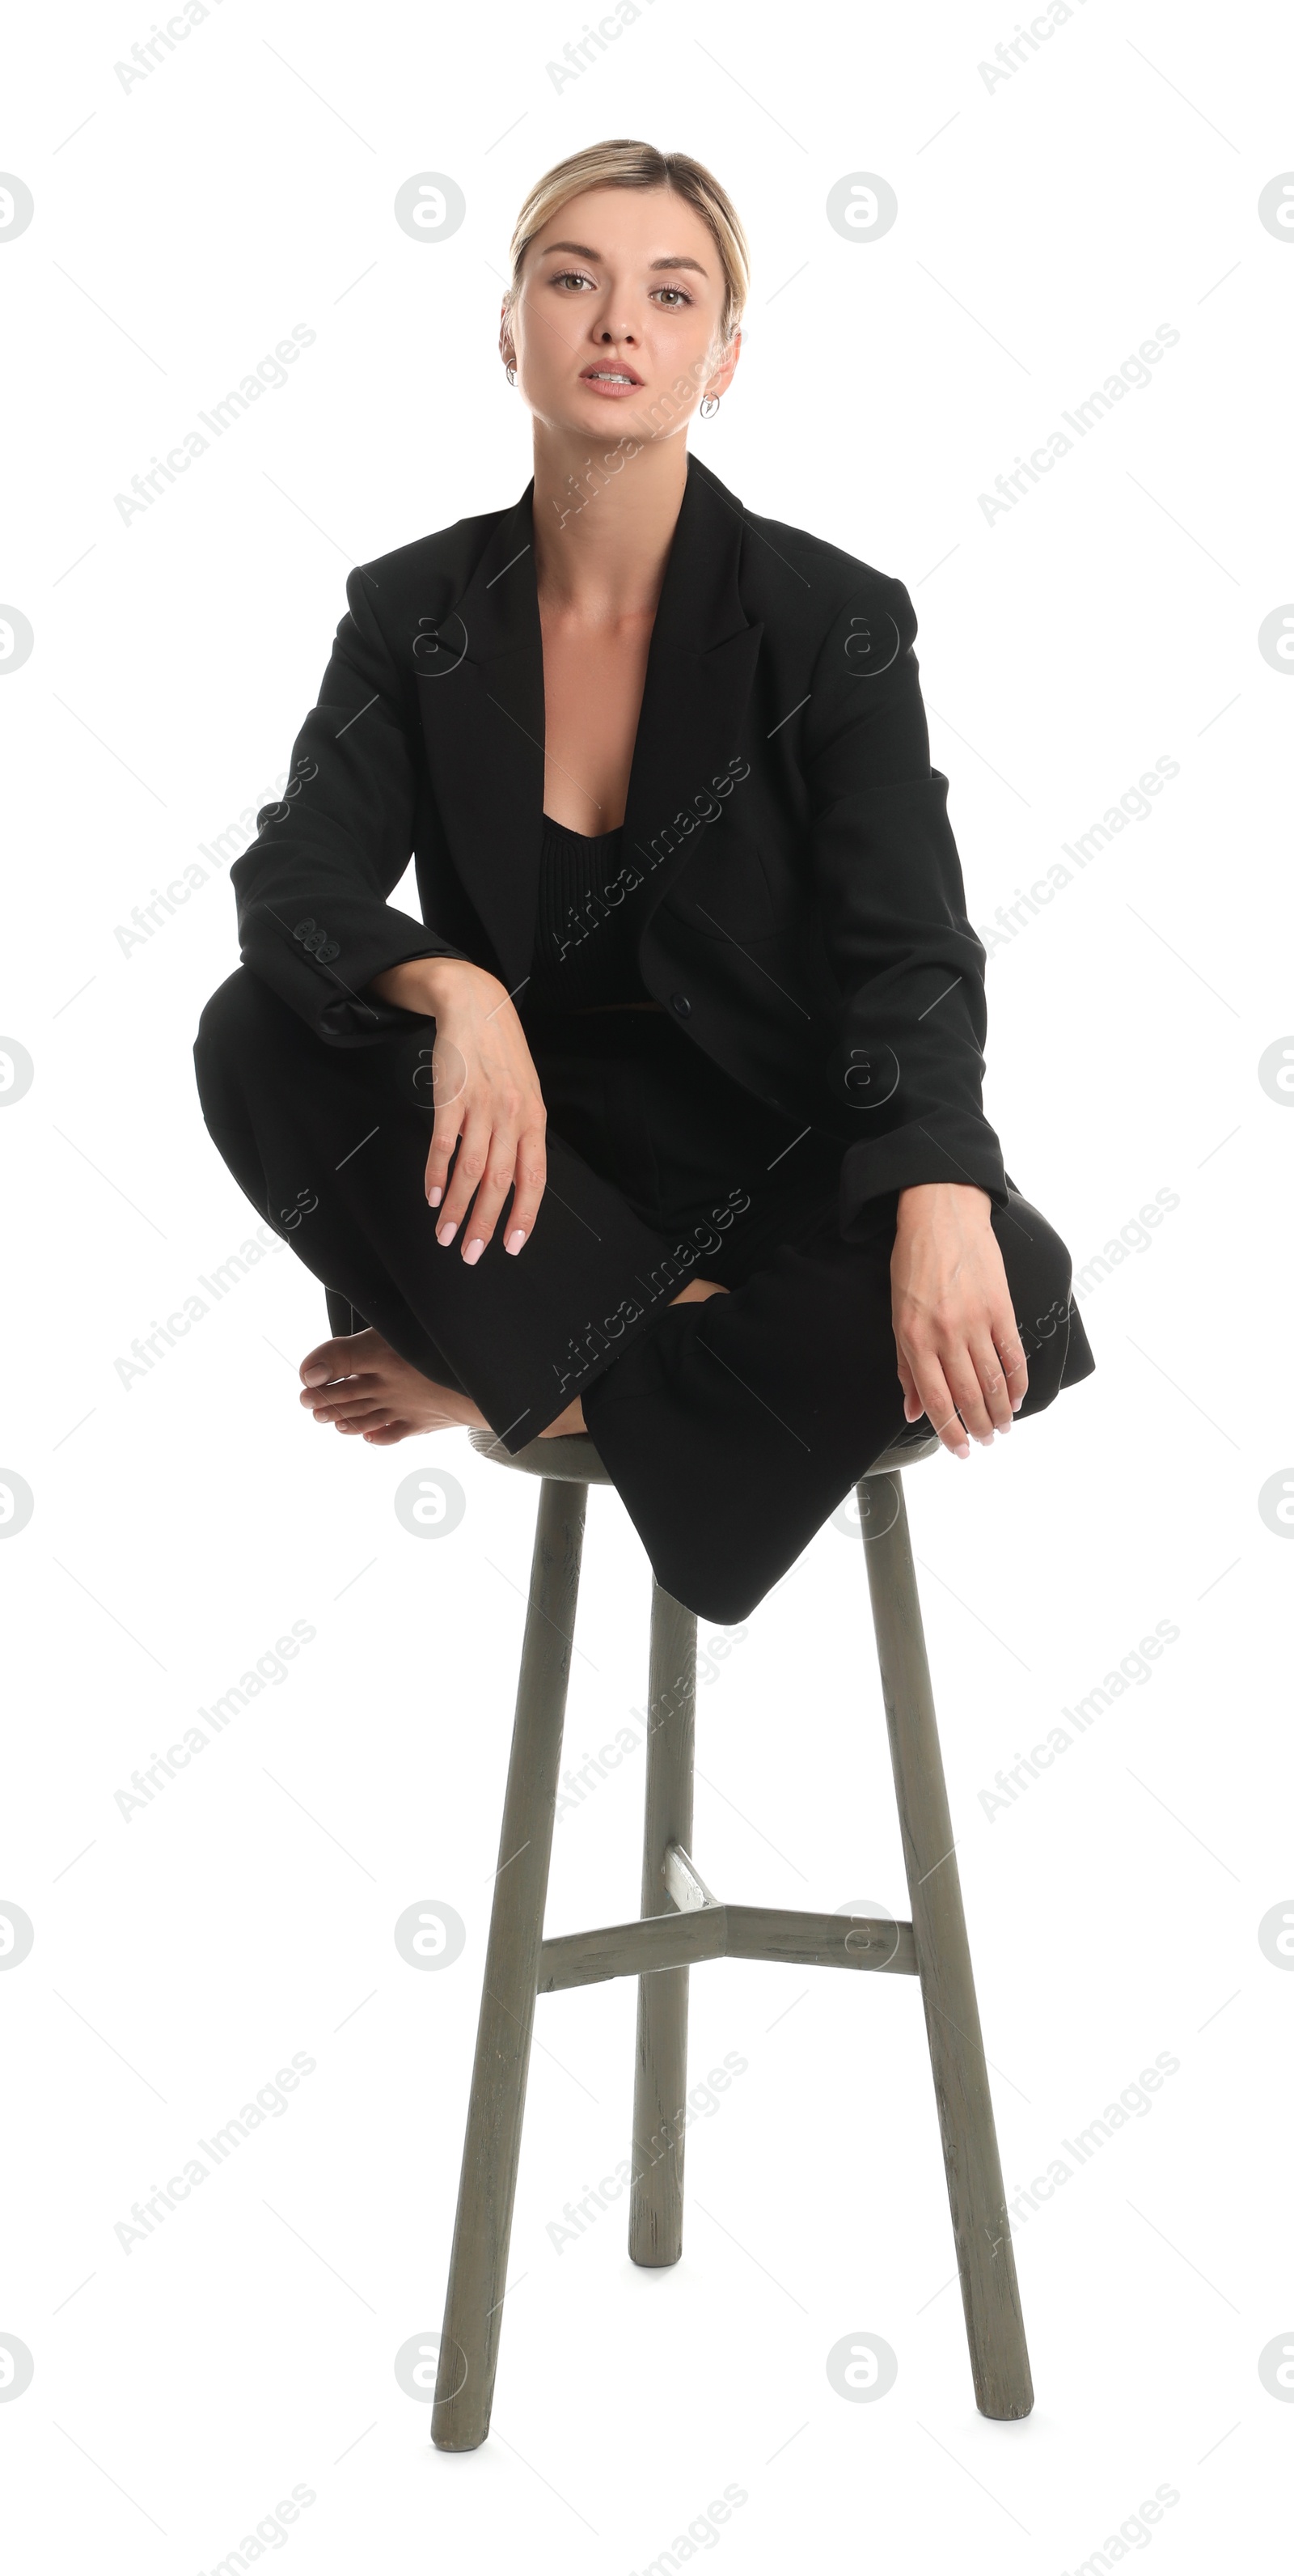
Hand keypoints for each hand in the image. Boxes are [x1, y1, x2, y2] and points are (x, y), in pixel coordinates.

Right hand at [366, 956, 546, 1261]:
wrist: (476, 1006)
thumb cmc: (501, 1054)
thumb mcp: (527, 1092)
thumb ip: (523, 1134)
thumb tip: (517, 1180)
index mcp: (535, 1120)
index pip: (534, 1178)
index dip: (524, 1216)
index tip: (512, 1246)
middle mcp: (512, 1116)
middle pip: (500, 1182)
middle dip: (484, 1224)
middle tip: (470, 1254)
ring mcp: (481, 1107)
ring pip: (470, 1171)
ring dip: (456, 1208)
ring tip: (444, 1235)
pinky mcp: (451, 1097)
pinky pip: (443, 1145)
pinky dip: (436, 1174)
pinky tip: (431, 1196)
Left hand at [890, 1182, 1026, 1457]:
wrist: (941, 1215)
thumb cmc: (914, 1263)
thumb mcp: (897, 1315)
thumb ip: (906, 1366)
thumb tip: (911, 1409)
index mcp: (915, 1338)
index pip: (936, 1400)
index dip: (950, 1432)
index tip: (961, 1451)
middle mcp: (945, 1334)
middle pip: (969, 1396)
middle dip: (979, 1427)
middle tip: (986, 1442)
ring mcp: (976, 1321)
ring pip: (994, 1381)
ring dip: (1001, 1412)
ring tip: (1002, 1428)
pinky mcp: (1001, 1307)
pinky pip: (1014, 1354)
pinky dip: (1018, 1382)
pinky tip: (1017, 1398)